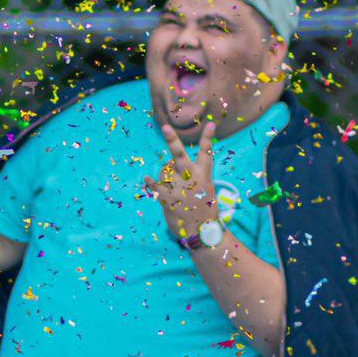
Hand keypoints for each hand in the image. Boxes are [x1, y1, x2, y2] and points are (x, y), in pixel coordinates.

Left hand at [143, 121, 218, 239]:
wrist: (202, 232)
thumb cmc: (204, 209)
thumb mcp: (206, 189)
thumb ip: (192, 176)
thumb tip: (169, 165)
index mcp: (204, 175)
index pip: (207, 153)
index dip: (208, 138)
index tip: (211, 124)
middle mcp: (191, 178)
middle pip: (180, 155)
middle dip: (172, 140)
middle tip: (165, 127)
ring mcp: (179, 188)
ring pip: (164, 170)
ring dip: (165, 176)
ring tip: (172, 189)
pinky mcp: (168, 198)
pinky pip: (154, 185)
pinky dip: (149, 182)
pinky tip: (146, 178)